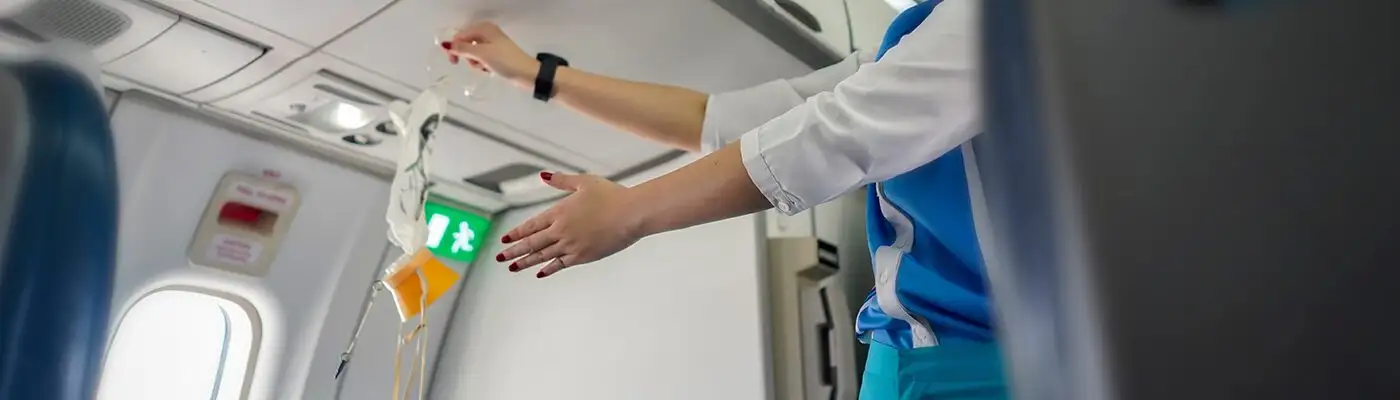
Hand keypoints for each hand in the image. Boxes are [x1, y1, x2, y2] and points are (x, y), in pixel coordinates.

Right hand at [441, 22, 538, 87]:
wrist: (526, 73)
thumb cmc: (505, 61)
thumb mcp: (481, 54)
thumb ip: (462, 48)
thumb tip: (446, 44)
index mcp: (484, 28)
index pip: (461, 35)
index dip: (454, 48)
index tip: (453, 62)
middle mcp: (487, 33)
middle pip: (466, 43)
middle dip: (467, 56)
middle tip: (474, 65)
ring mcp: (492, 44)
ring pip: (473, 53)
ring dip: (475, 62)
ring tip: (484, 67)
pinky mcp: (496, 55)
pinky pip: (482, 59)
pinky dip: (482, 65)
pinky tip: (489, 70)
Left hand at [494, 172, 645, 277]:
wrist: (630, 214)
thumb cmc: (611, 195)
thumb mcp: (584, 182)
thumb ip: (562, 181)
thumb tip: (543, 176)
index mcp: (559, 212)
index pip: (532, 225)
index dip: (517, 233)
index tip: (505, 240)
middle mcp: (561, 230)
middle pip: (532, 243)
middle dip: (514, 251)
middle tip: (501, 257)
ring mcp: (571, 245)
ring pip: (543, 256)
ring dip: (526, 262)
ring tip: (513, 267)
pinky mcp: (583, 256)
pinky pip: (561, 264)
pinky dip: (549, 269)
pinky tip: (540, 273)